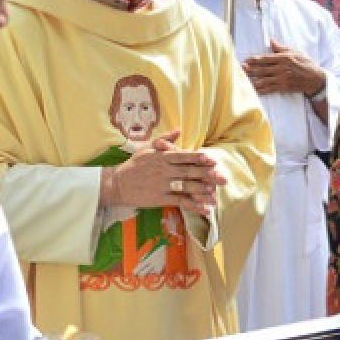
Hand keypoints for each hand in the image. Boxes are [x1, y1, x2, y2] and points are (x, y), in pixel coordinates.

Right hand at [101, 130, 226, 216]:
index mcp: (162, 157)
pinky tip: (204, 209)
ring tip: (216, 196)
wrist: (117, 183)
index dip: (198, 158)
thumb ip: (164, 140)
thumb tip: (179, 130)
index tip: (212, 160)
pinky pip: (179, 202)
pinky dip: (193, 206)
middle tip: (222, 178)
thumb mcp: (147, 148)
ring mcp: (162, 184)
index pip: (183, 156)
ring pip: (186, 187)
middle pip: (189, 172)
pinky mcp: (160, 198)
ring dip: (202, 191)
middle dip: (207, 175)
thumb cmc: (134, 165)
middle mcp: (164, 170)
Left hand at [242, 39, 325, 96]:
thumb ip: (282, 48)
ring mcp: (282, 79)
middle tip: (240, 69)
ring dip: (252, 80)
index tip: (245, 60)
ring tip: (243, 80)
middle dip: (250, 70)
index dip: (254, 60)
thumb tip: (271, 41)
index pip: (265, 59)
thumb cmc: (306, 64)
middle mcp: (281, 69)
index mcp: (283, 58)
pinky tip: (253, 90)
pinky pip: (269, 89)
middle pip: (262, 69)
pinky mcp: (283, 88)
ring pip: (263, 80)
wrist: (315, 79)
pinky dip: (260, 90)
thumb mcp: (295, 52)